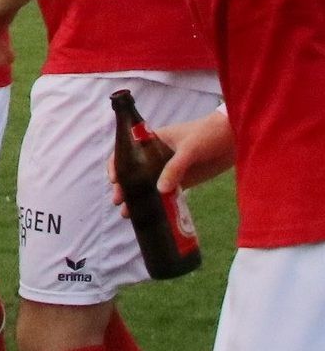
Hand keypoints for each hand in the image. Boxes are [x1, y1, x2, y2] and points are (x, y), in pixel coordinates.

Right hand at [108, 109, 233, 208]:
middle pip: (133, 173)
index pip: (125, 151)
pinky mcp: (182, 181)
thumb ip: (175, 168)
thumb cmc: (208, 134)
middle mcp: (155, 156)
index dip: (116, 165)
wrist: (235, 139)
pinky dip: (157, 205)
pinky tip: (151, 215)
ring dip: (137, 200)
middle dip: (124, 188)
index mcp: (151, 141)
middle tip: (119, 202)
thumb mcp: (190, 149)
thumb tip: (160, 191)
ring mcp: (168, 170)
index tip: (114, 180)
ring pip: (147, 186)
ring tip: (128, 214)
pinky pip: (166, 195)